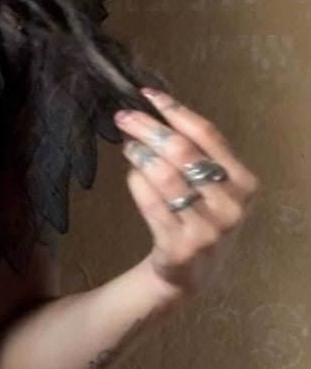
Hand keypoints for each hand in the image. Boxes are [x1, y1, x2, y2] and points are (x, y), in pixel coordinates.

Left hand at [114, 89, 259, 298]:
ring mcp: (208, 227)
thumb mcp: (213, 186)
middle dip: (148, 128)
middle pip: (182, 151)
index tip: (147, 95)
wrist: (193, 274)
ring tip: (128, 146)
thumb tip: (152, 112)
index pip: (207, 134)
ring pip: (164, 176)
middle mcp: (231, 204)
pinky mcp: (182, 246)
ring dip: (139, 155)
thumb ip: (194, 154)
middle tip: (123, 117)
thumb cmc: (201, 217)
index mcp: (244, 181)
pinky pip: (152, 204)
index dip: (174, 110)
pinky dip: (137, 183)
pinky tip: (132, 174)